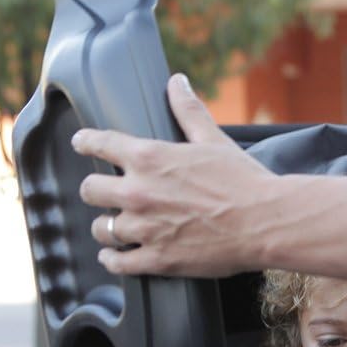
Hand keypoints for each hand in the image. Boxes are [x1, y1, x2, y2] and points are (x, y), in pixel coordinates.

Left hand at [71, 74, 276, 277]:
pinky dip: (113, 260)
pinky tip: (114, 257)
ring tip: (112, 228)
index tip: (81, 143)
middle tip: (104, 193)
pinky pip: (118, 263)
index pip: (99, 143)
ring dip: (106, 227)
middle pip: (90, 189)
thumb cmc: (243, 180)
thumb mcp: (213, 139)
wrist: (264, 222)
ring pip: (101, 228)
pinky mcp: (157, 260)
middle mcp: (138, 192)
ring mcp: (145, 229)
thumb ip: (188, 110)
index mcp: (149, 157)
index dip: (86, 142)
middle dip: (96, 190)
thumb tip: (177, 82)